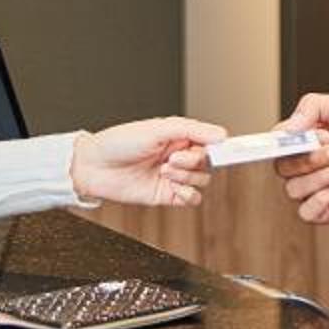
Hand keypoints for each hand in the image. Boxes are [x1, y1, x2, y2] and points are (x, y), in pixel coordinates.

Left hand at [70, 117, 228, 207]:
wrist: (94, 167)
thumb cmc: (119, 142)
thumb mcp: (157, 129)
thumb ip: (191, 130)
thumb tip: (221, 134)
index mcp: (179, 137)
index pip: (211, 141)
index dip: (223, 145)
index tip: (235, 148)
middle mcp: (179, 157)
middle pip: (208, 163)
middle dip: (194, 161)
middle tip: (173, 158)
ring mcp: (174, 177)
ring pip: (202, 181)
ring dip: (187, 176)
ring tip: (164, 170)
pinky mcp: (166, 196)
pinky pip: (192, 200)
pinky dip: (188, 194)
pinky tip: (173, 187)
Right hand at [279, 93, 328, 225]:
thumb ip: (313, 108)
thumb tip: (287, 128)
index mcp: (310, 137)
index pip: (278, 143)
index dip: (284, 142)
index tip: (302, 138)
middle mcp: (312, 162)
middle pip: (283, 168)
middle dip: (309, 158)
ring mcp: (322, 186)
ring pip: (294, 190)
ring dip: (320, 176)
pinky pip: (308, 212)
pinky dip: (320, 198)